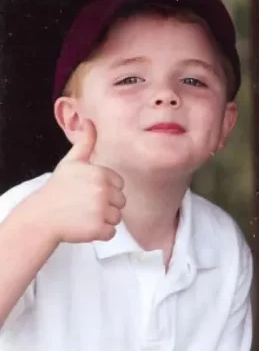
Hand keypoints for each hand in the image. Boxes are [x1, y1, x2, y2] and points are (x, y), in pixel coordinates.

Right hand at [40, 119, 125, 242]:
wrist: (42, 215)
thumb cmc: (58, 187)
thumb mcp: (72, 161)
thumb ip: (85, 142)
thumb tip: (89, 121)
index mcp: (100, 173)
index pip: (119, 185)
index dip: (107, 189)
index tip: (90, 192)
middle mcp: (103, 191)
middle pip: (121, 202)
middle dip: (107, 205)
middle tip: (86, 204)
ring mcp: (101, 211)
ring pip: (117, 218)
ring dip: (104, 219)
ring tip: (86, 215)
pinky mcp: (98, 229)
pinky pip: (111, 233)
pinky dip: (101, 233)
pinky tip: (86, 226)